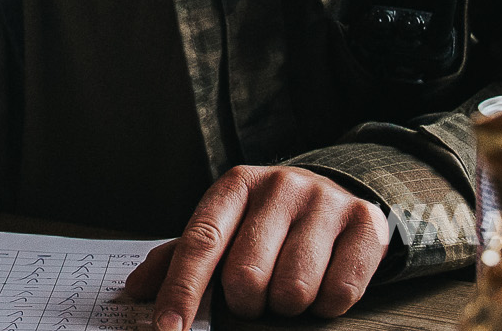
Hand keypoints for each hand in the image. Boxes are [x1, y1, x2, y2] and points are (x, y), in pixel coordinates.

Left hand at [122, 165, 389, 322]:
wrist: (334, 193)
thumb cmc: (265, 222)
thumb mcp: (223, 228)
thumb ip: (178, 259)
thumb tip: (136, 291)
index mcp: (234, 185)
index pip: (201, 243)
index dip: (183, 290)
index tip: (168, 330)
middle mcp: (279, 185)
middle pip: (247, 275)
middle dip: (246, 302)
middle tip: (255, 295)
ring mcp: (324, 201)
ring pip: (293, 290)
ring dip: (286, 306)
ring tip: (288, 287)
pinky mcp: (365, 222)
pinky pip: (338, 295)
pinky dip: (325, 306)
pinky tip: (322, 284)